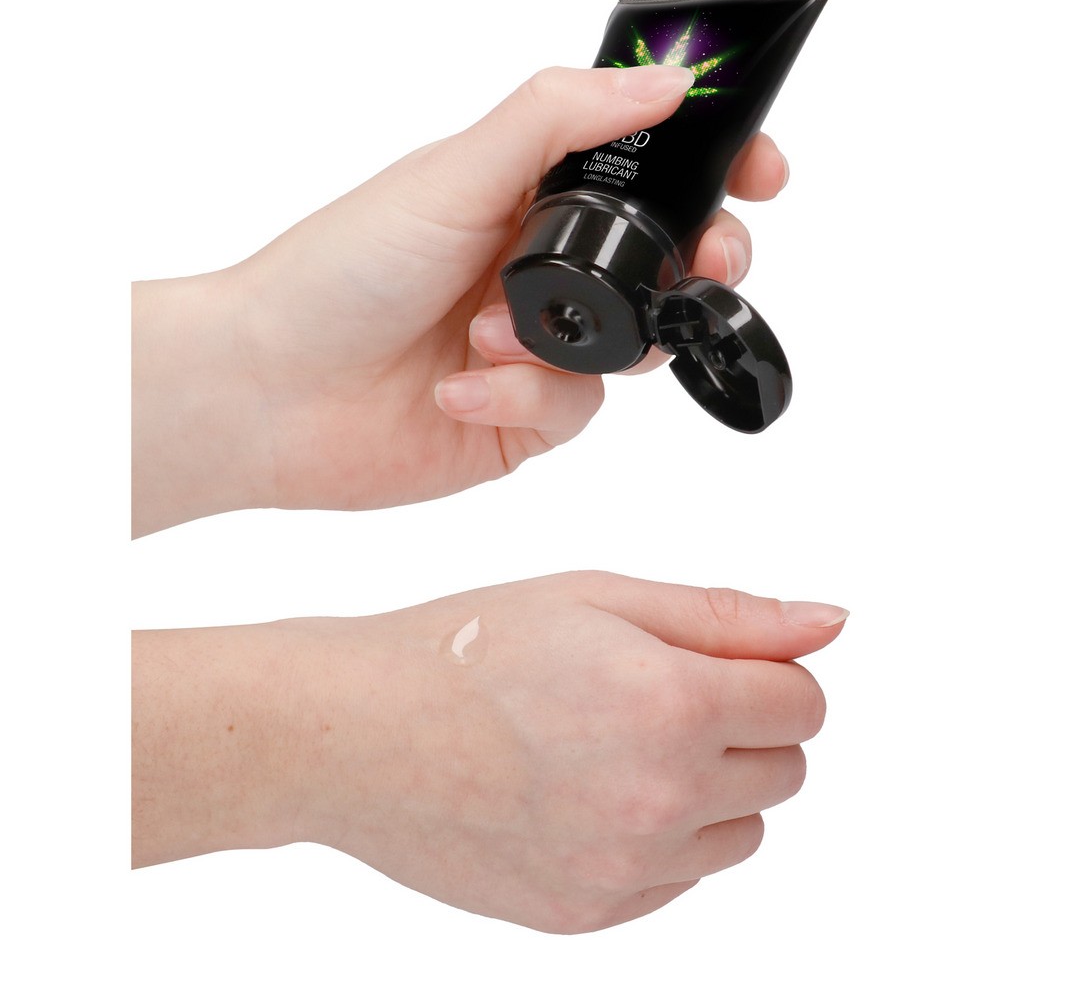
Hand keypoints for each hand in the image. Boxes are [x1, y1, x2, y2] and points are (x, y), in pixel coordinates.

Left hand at [132, 66, 788, 533]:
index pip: (645, 173)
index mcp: (525, 195)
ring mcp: (535, 345)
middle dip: (695, 269)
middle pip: (664, 267)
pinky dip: (521, 401)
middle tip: (707, 266)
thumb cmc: (338, 273)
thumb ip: (558, 121)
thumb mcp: (453, 174)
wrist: (269, 393)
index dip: (713, 170)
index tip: (761, 173)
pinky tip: (458, 391)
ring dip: (568, 349)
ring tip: (484, 339)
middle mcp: (538, 268)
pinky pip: (573, 412)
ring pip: (628, 350)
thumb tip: (663, 81)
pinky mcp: (521, 417)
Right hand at [132, 572, 844, 932]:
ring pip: (742, 833)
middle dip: (745, 725)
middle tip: (659, 693)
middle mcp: (661, 799)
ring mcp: (625, 869)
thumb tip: (827, 622)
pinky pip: (677, 881)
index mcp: (671, 705)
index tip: (721, 661)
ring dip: (710, 787)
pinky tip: (589, 791)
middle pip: (786, 770)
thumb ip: (728, 615)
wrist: (360, 730)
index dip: (768, 671)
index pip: (804, 702)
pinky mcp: (588, 915)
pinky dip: (659, 837)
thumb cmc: (466, 650)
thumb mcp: (600, 596)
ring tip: (619, 742)